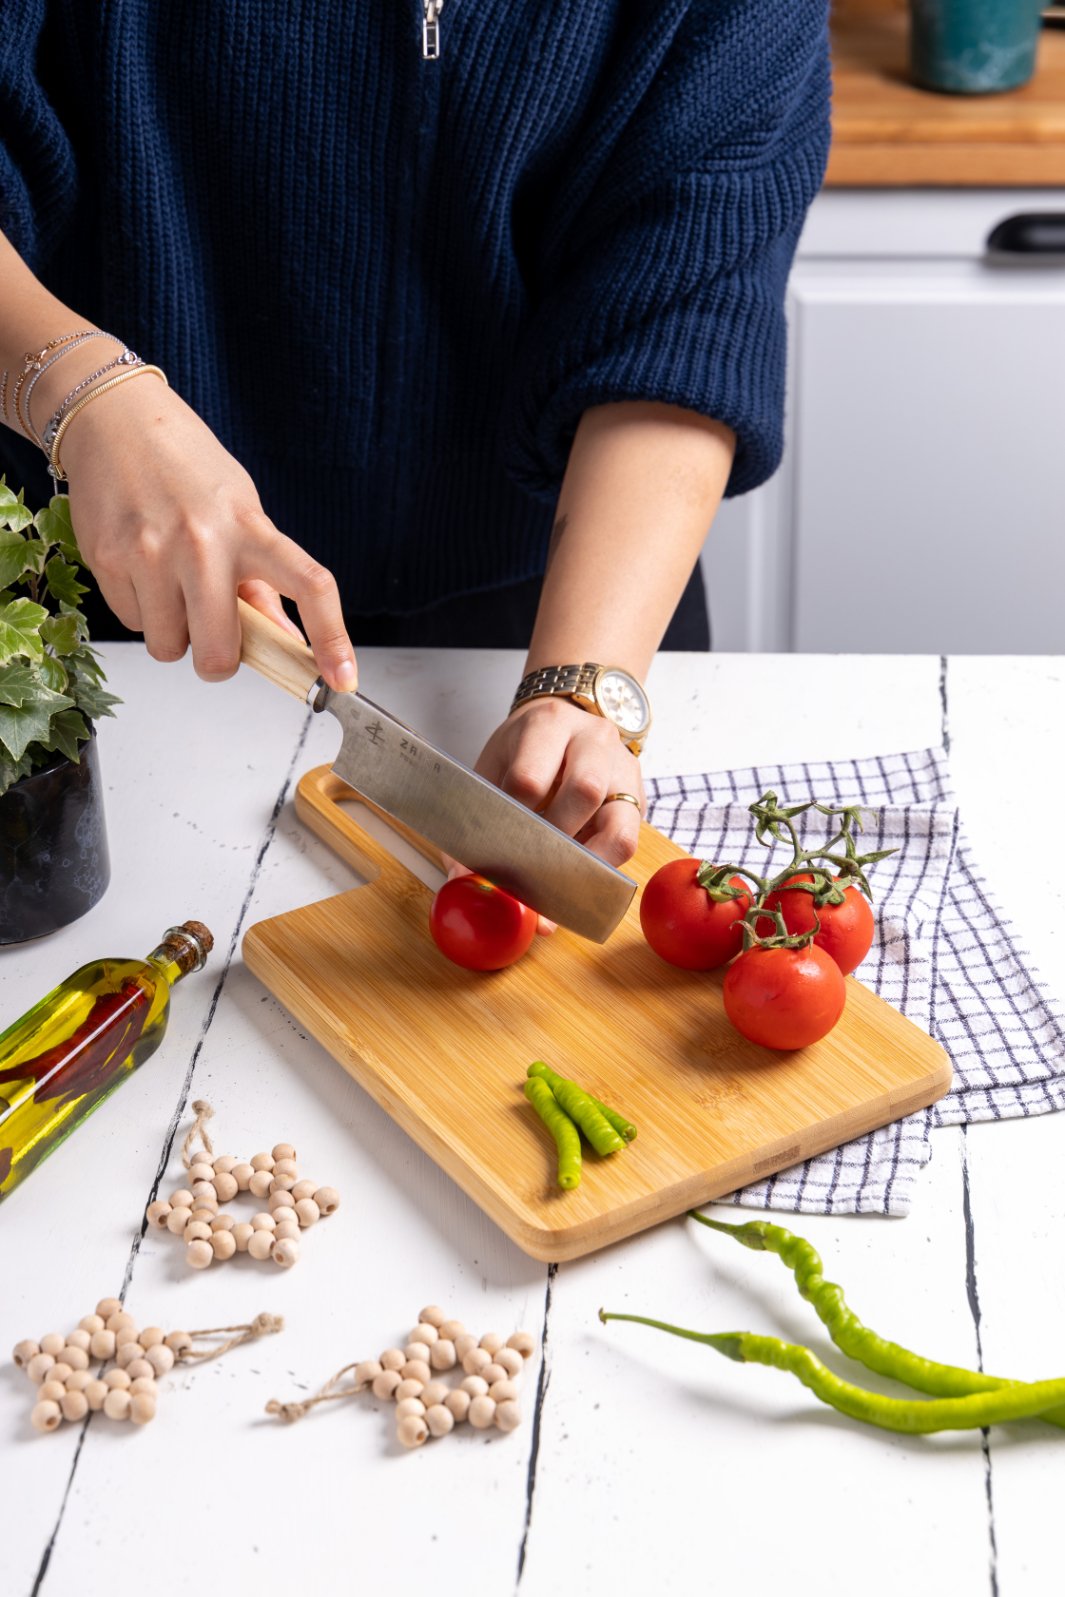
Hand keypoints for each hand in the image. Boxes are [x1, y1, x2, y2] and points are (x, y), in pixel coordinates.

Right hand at [59, 377, 356, 689]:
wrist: (115, 420)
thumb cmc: (188, 469)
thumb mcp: (242, 512)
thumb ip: (264, 583)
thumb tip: (288, 644)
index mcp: (250, 527)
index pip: (309, 586)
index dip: (333, 639)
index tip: (343, 679)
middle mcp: (202, 542)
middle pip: (219, 655)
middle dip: (218, 660)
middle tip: (214, 631)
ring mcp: (150, 552)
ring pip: (169, 648)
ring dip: (174, 633)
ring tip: (171, 585)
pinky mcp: (106, 559)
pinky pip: (131, 623)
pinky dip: (141, 610)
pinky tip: (141, 568)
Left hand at [470, 698, 643, 930]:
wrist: (567, 721)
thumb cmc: (525, 748)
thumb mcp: (495, 765)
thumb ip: (477, 815)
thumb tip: (461, 879)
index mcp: (549, 723)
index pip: (530, 778)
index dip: (512, 820)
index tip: (497, 847)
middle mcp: (595, 740)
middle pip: (584, 792)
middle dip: (553, 841)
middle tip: (529, 866)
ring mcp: (623, 770)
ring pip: (619, 827)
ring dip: (584, 862)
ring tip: (557, 879)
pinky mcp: (638, 799)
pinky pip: (629, 842)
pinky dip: (602, 865)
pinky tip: (578, 873)